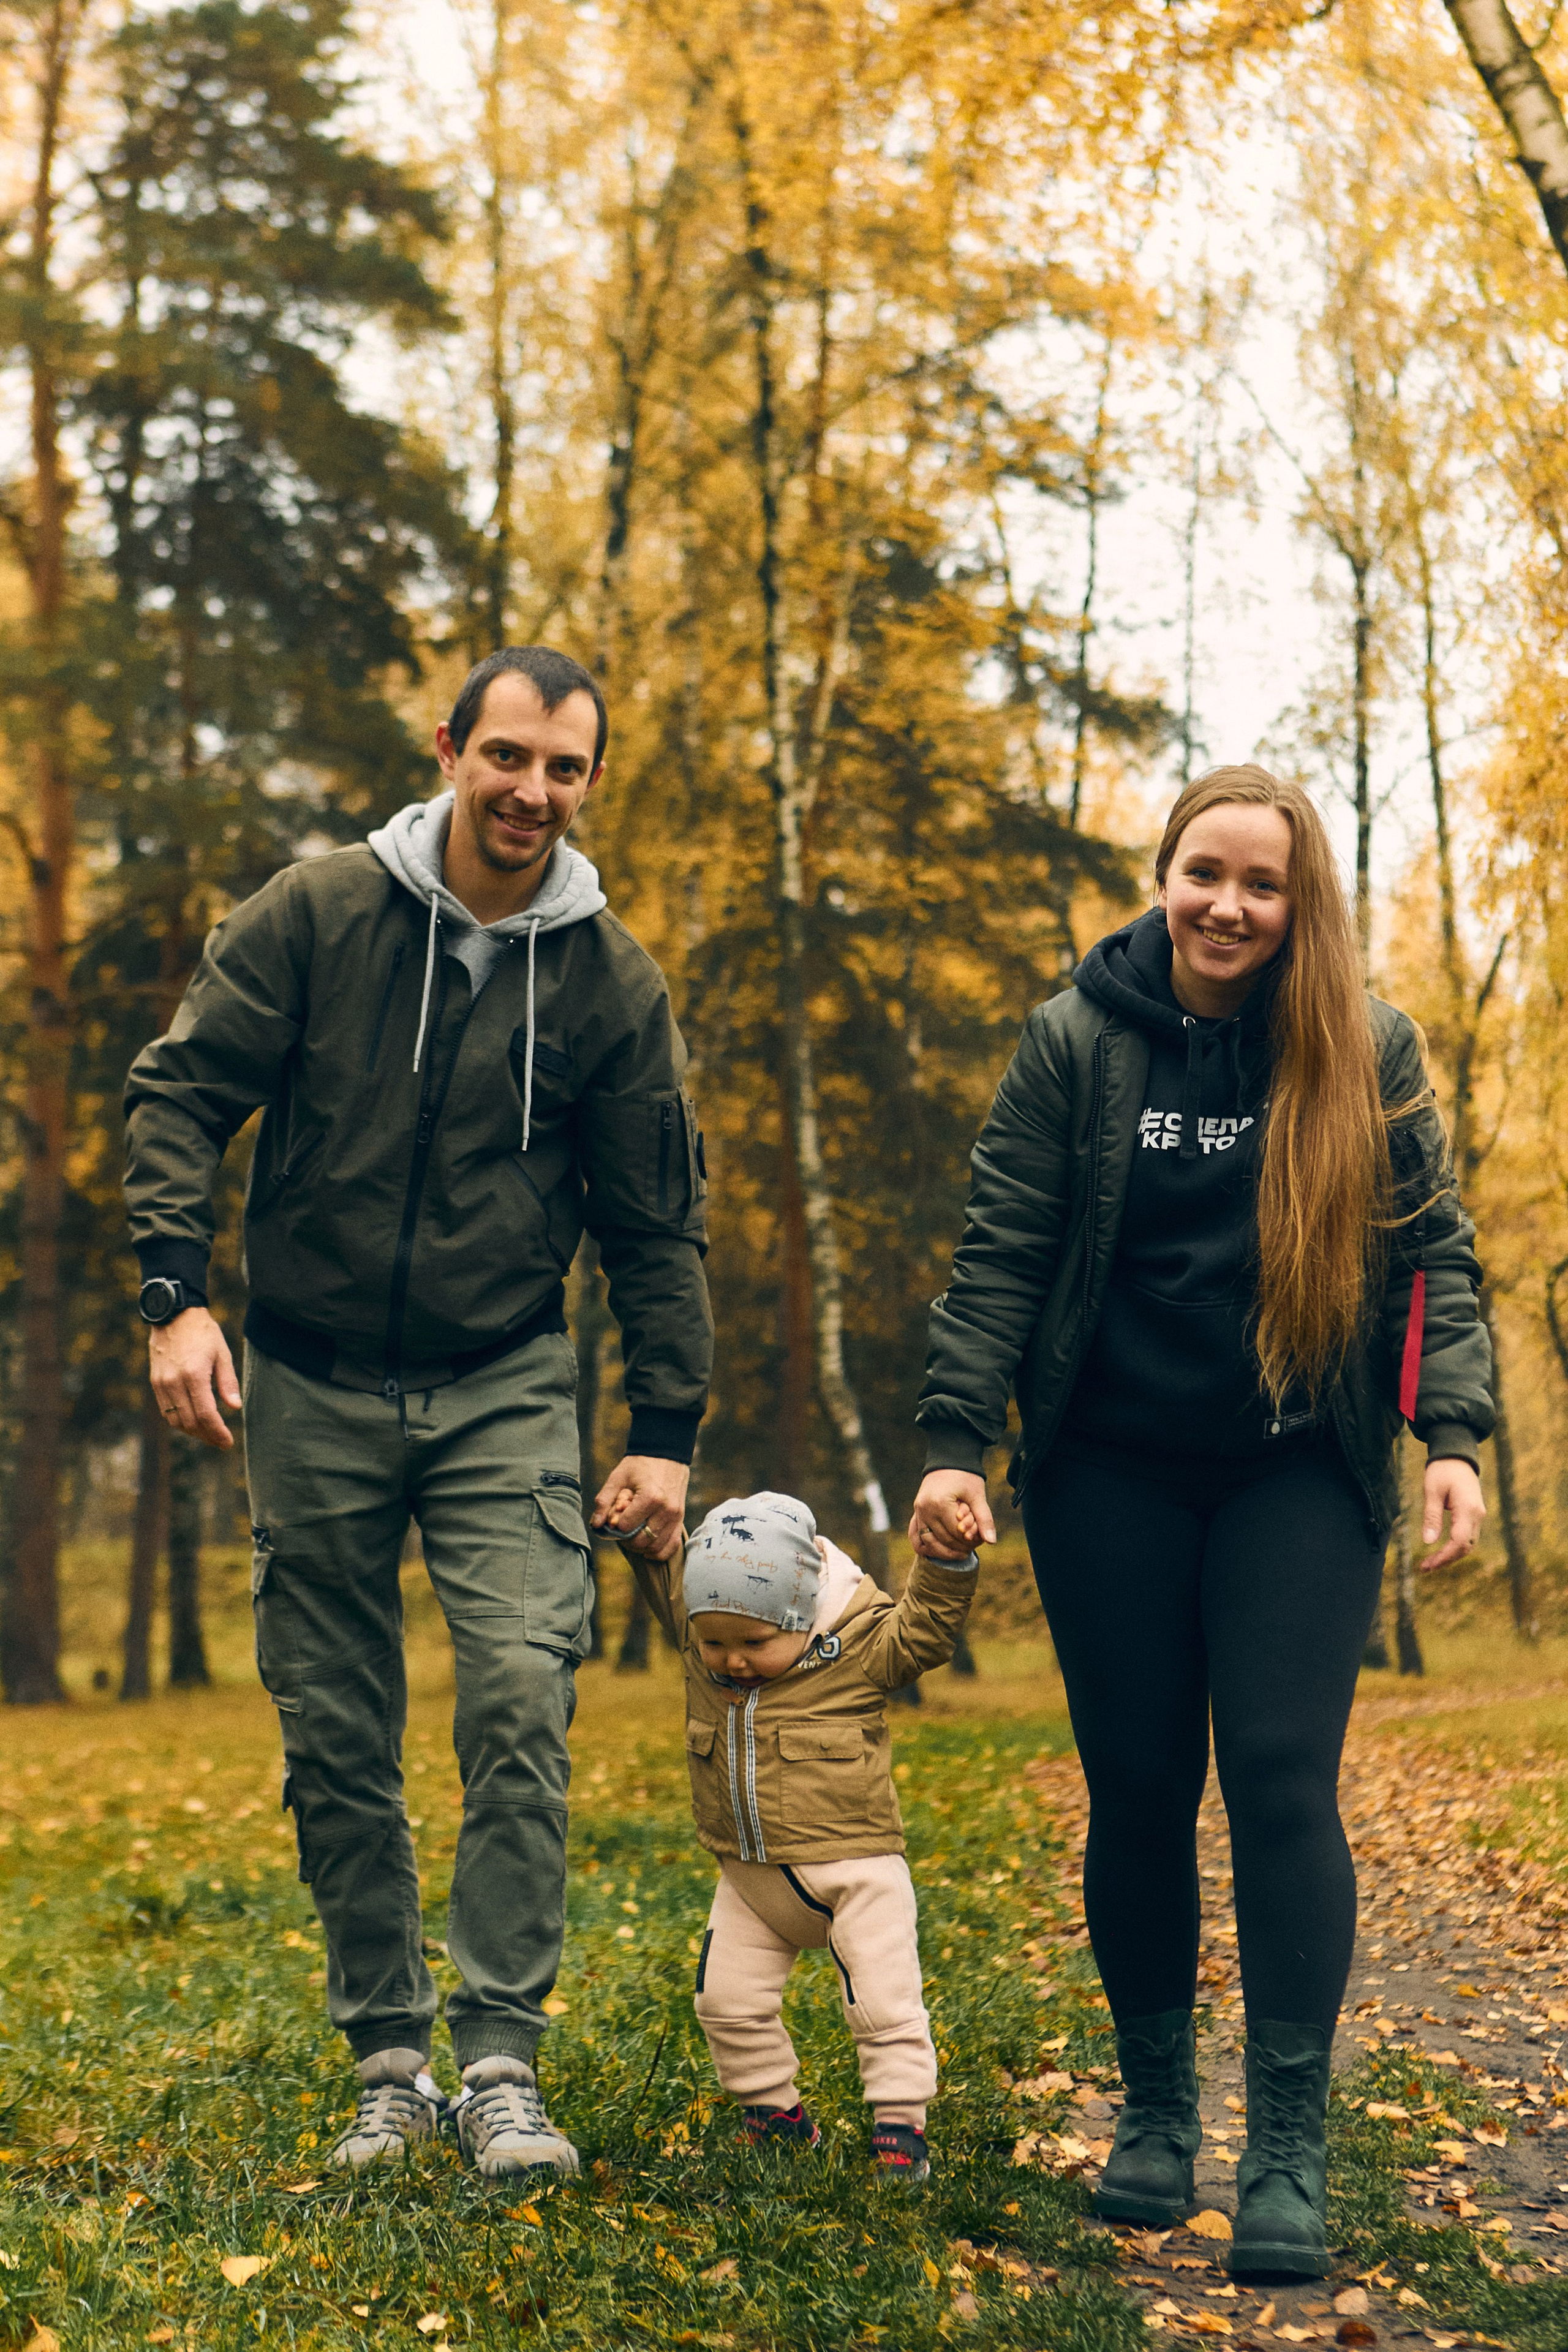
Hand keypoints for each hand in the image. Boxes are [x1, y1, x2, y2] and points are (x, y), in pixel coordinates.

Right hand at [148, 1307, 241, 1450]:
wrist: (173, 1314)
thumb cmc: (202, 1332)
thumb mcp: (222, 1353)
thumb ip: (228, 1382)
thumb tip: (235, 1407)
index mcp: (193, 1375)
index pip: (206, 1414)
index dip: (217, 1432)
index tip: (228, 1442)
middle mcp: (174, 1382)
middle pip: (190, 1422)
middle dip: (207, 1435)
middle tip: (221, 1440)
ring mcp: (161, 1383)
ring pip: (175, 1420)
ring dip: (193, 1431)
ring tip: (209, 1433)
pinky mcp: (155, 1382)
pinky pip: (166, 1411)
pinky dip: (179, 1421)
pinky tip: (193, 1421)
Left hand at [591, 1455, 688, 1559]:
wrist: (666, 1453)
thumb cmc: (640, 1464)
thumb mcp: (618, 1477)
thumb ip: (604, 1501)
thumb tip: (596, 1524)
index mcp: (650, 1497)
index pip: (626, 1527)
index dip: (616, 1525)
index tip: (615, 1517)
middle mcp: (666, 1509)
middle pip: (641, 1541)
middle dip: (627, 1539)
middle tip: (622, 1528)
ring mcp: (676, 1516)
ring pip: (656, 1547)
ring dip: (641, 1546)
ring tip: (634, 1534)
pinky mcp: (681, 1519)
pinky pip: (671, 1546)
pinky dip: (659, 1551)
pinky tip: (648, 1546)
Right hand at [909, 1470, 995, 1561]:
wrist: (948, 1460)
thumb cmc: (965, 1476)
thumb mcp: (977, 1496)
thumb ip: (984, 1519)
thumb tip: (991, 1541)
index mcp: (940, 1503)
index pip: (956, 1533)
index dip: (970, 1541)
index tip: (980, 1542)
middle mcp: (925, 1509)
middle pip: (943, 1540)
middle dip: (959, 1548)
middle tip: (972, 1549)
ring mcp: (918, 1511)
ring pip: (928, 1543)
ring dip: (943, 1552)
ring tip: (959, 1553)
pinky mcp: (916, 1512)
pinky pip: (915, 1537)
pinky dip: (926, 1547)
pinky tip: (939, 1552)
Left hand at [1419, 1457, 1485, 1571]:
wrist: (1457, 1455)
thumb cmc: (1442, 1470)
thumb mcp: (1432, 1490)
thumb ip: (1431, 1516)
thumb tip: (1428, 1542)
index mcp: (1468, 1509)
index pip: (1459, 1541)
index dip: (1444, 1556)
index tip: (1428, 1565)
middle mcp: (1477, 1515)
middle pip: (1465, 1547)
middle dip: (1446, 1559)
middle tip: (1425, 1567)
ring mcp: (1478, 1515)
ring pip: (1468, 1544)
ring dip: (1451, 1555)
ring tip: (1431, 1563)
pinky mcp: (1474, 1514)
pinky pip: (1467, 1536)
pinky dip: (1455, 1547)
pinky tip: (1441, 1551)